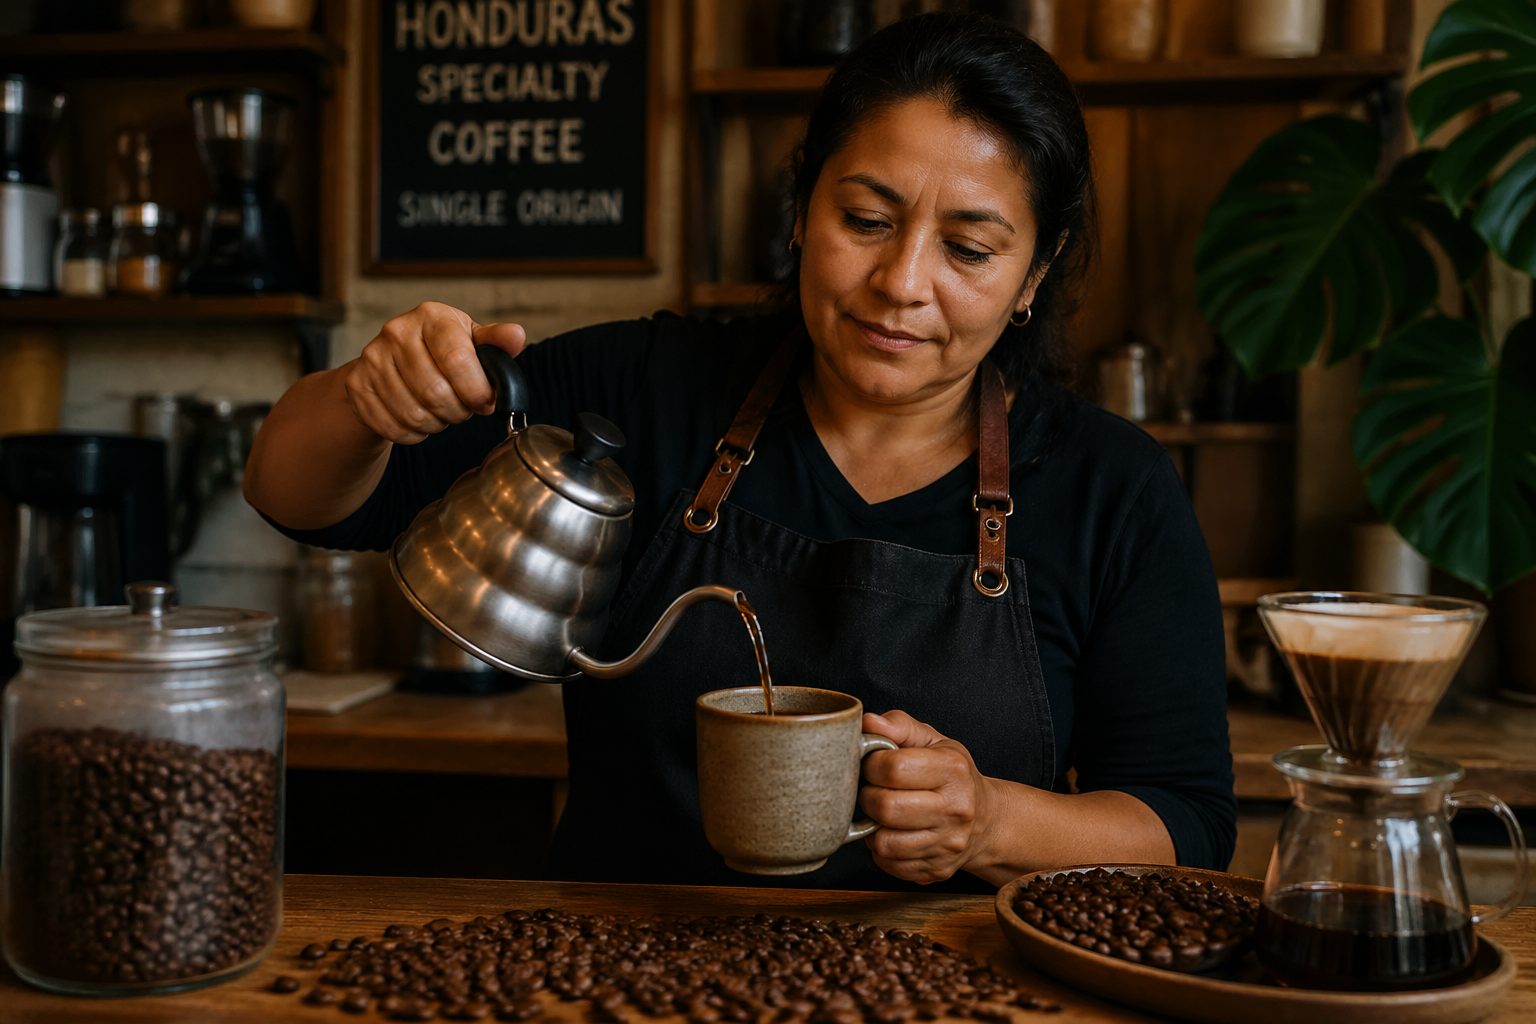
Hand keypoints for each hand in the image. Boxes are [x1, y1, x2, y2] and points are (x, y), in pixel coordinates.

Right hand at [344, 301, 526, 443]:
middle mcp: (397, 332)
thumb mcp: (471, 340)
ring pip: (415, 414)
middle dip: (459, 411)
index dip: (477, 390)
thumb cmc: (440, 351)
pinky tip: (421, 419)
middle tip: (463, 409)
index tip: (485, 401)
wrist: (391, 361)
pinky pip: (394, 428)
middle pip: (436, 393)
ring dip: (437, 423)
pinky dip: (414, 434)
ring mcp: (372, 359)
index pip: (458, 360)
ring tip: (442, 412)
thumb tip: (515, 336)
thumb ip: (495, 342)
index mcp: (431, 316)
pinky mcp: (358, 387)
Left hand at [859, 710, 994, 884]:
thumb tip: (868, 723)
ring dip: (872, 827)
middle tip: (874, 790)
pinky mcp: (937, 869)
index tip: (874, 764)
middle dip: (868, 797)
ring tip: (882, 813)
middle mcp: (956, 809)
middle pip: (886, 808)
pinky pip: (889, 864)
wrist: (987, 820)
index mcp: (953, 770)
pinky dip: (882, 850)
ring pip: (884, 842)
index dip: (872, 764)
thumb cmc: (952, 775)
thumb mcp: (933, 740)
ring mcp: (948, 844)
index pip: (893, 768)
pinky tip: (893, 833)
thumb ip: (899, 726)